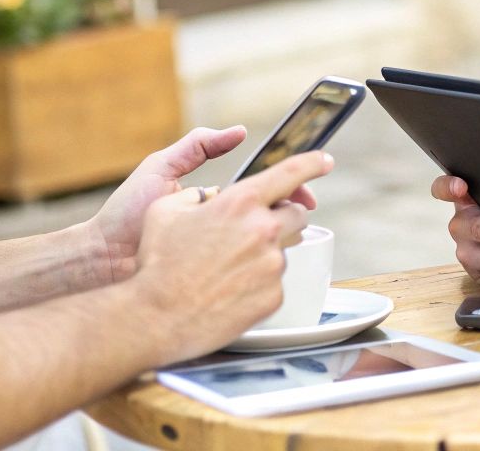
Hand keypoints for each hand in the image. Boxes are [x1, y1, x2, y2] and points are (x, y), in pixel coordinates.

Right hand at [85, 127, 317, 286]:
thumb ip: (196, 196)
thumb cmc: (156, 263)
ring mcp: (272, 266)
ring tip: (227, 268)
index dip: (313, 163)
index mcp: (241, 203)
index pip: (291, 173)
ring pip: (283, 251)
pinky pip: (274, 282)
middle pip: (296, 216)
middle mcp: (264, 230)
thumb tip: (209, 197)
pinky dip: (258, 283)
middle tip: (252, 232)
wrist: (154, 317)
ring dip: (265, 253)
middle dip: (281, 219)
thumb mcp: (165, 211)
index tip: (325, 162)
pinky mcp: (274, 296)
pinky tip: (229, 290)